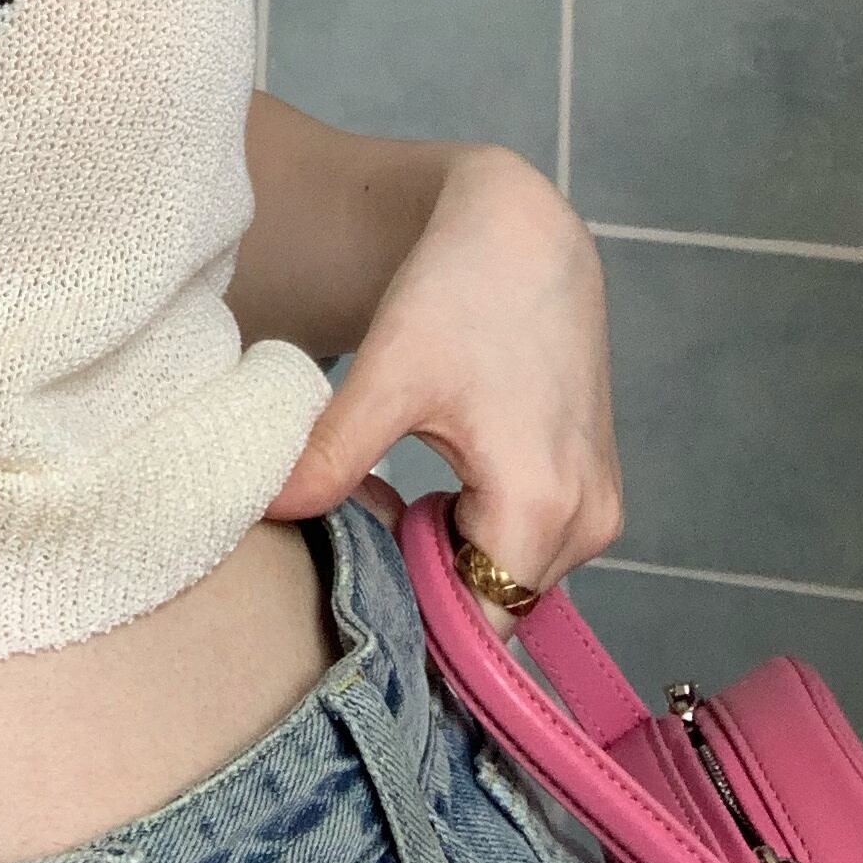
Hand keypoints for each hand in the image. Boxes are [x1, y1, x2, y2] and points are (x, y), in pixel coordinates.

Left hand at [259, 143, 622, 639]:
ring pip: (505, 580)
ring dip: (444, 557)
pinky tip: (431, 484)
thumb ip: (332, 455)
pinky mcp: (590, 488)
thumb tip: (265, 513)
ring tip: (390, 494)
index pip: (475, 631)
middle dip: (419, 584)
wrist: (523, 231)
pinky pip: (524, 547)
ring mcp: (597, 507)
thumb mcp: (389, 374)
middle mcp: (586, 522)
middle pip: (490, 608)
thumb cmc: (462, 289)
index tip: (352, 584)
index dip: (410, 622)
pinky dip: (472, 532)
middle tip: (359, 525)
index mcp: (541, 505)